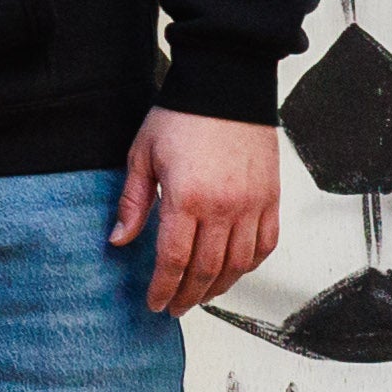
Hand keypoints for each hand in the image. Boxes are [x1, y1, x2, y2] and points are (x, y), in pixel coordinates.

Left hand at [115, 106, 281, 316]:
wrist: (227, 83)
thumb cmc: (182, 116)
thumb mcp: (142, 155)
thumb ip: (133, 202)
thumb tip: (119, 240)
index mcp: (188, 198)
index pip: (174, 260)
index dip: (163, 288)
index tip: (155, 303)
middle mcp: (225, 207)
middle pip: (207, 269)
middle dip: (188, 295)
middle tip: (175, 308)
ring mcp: (253, 204)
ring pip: (239, 264)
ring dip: (219, 287)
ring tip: (201, 296)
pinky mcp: (271, 197)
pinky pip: (266, 243)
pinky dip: (250, 264)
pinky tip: (234, 270)